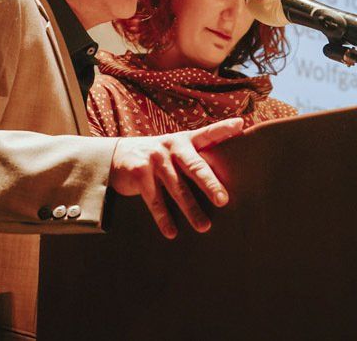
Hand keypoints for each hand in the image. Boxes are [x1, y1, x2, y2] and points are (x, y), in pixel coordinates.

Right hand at [109, 117, 243, 238]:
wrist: (116, 156)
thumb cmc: (158, 158)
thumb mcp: (175, 151)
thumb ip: (196, 158)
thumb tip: (225, 181)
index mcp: (184, 140)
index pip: (207, 133)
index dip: (223, 129)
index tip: (240, 124)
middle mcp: (171, 146)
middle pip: (195, 166)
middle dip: (210, 184)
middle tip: (223, 200)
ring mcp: (155, 158)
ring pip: (177, 189)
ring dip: (191, 210)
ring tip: (204, 227)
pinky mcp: (139, 173)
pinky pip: (155, 200)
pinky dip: (163, 218)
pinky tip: (172, 232)